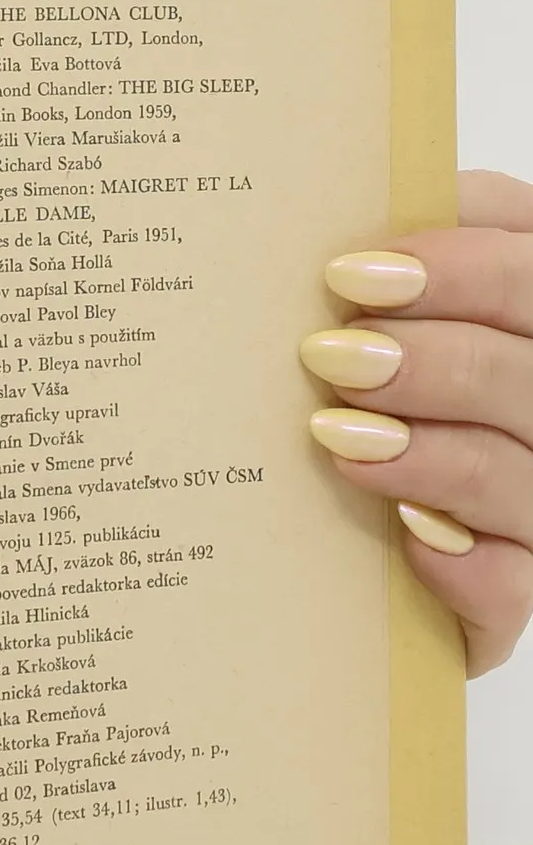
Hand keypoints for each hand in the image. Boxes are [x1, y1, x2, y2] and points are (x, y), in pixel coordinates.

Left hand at [303, 169, 532, 674]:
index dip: (463, 262)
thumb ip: (390, 282)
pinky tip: (404, 538)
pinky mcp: (511, 603)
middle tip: (331, 356)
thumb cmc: (373, 418)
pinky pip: (511, 587)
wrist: (365, 571)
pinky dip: (463, 563)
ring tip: (337, 436)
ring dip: (433, 454)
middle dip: (437, 359)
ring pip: (524, 476)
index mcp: (531, 329)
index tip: (351, 272)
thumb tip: (342, 241)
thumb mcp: (384, 333)